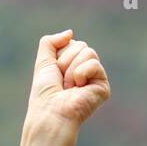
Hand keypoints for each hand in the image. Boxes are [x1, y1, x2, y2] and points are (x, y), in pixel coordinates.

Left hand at [11, 30, 109, 145]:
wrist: (50, 113)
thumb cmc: (44, 93)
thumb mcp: (43, 62)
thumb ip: (50, 42)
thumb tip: (70, 32)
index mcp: (71, 66)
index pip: (72, 44)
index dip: (59, 56)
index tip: (54, 74)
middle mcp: (85, 71)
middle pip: (81, 46)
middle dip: (65, 60)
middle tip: (61, 82)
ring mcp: (95, 79)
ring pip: (89, 52)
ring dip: (72, 68)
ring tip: (68, 87)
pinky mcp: (103, 87)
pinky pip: (94, 64)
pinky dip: (81, 73)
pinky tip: (78, 88)